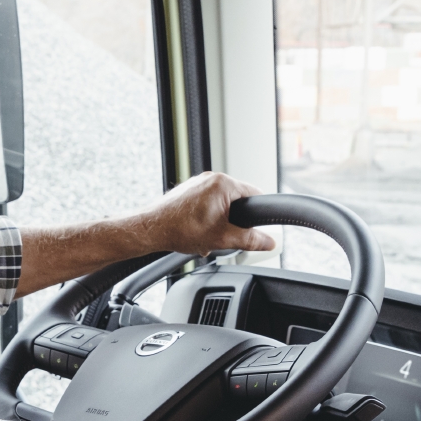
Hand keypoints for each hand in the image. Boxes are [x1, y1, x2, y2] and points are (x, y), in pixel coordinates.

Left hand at [137, 172, 277, 256]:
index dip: (258, 214)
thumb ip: (251, 240)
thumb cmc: (181, 229)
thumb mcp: (224, 238)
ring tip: (208, 237)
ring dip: (219, 222)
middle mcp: (210, 178)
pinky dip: (207, 218)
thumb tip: (269, 242)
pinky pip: (206, 203)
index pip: (255, 195)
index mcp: (223, 183)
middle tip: (226, 237)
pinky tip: (198, 233)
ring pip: (221, 204)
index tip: (256, 228)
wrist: (151, 230)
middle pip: (237, 201)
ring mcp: (197, 183)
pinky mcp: (187, 191)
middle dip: (234, 221)